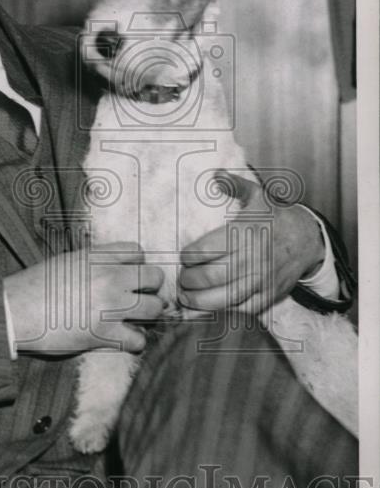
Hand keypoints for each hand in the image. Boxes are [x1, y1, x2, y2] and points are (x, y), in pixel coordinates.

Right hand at [3, 242, 164, 354]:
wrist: (14, 312)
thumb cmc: (34, 288)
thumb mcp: (66, 262)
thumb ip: (94, 262)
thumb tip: (115, 269)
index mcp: (97, 256)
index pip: (138, 252)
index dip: (135, 266)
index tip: (126, 276)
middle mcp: (109, 277)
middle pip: (154, 278)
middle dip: (148, 289)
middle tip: (135, 299)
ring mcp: (110, 306)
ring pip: (154, 309)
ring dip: (145, 316)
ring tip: (131, 320)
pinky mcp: (105, 334)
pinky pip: (139, 340)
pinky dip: (133, 342)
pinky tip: (121, 339)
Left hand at [178, 171, 324, 314]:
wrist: (305, 240)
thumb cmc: (274, 218)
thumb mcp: (257, 196)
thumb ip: (235, 185)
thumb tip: (216, 175)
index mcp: (244, 233)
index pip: (207, 249)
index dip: (189, 257)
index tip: (183, 257)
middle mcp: (252, 258)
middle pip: (211, 276)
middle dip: (189, 281)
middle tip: (181, 279)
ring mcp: (261, 280)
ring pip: (224, 298)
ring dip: (199, 301)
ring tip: (186, 297)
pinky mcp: (268, 296)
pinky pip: (241, 310)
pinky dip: (222, 312)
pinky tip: (207, 308)